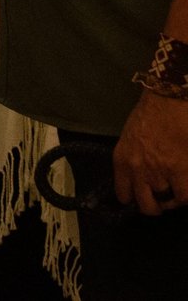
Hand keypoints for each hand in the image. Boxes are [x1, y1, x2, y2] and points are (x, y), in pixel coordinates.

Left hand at [113, 90, 187, 213]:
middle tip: (166, 199)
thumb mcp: (131, 138)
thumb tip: (144, 180)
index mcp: (122, 160)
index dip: (136, 199)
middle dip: (157, 206)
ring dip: (176, 197)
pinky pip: (186, 196)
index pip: (123, 195)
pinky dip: (187, 196)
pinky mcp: (181, 170)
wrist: (168, 98)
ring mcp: (161, 172)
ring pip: (169, 201)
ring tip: (180, 186)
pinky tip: (187, 185)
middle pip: (146, 206)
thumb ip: (134, 161)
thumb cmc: (151, 113)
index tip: (145, 196)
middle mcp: (138, 170)